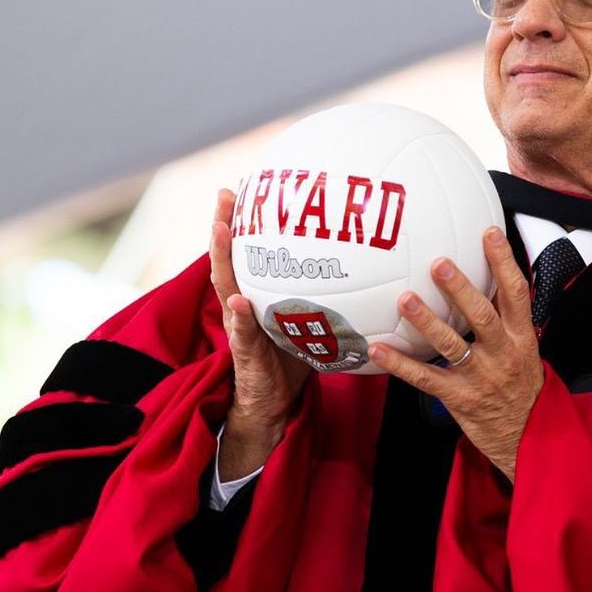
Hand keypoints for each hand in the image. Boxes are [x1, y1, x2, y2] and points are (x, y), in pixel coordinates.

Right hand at [210, 188, 311, 478]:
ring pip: (225, 288)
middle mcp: (242, 306)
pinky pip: (241, 333)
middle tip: (225, 195)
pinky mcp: (243, 354)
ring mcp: (239, 328)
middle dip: (223, 226)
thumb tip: (370, 269)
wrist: (273, 405)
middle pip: (228, 260)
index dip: (246, 220)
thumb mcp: (311, 322)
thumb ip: (328, 296)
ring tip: (221, 232)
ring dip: (221, 260)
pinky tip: (240, 303)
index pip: (248, 252)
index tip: (246, 187)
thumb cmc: (294, 360)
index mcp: (257, 296)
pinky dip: (240, 318)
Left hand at [367, 226, 543, 481]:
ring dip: (426, 321)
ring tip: (404, 299)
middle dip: (461, 288)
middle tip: (438, 263)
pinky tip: (377, 349)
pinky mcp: (460, 399)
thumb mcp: (526, 351)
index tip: (488, 233)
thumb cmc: (522, 388)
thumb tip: (486, 278)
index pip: (517, 293)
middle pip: (482, 316)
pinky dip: (400, 364)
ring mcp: (481, 378)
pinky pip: (426, 378)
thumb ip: (507, 319)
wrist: (528, 439)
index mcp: (522, 337)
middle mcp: (504, 354)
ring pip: (452, 345)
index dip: (504, 262)